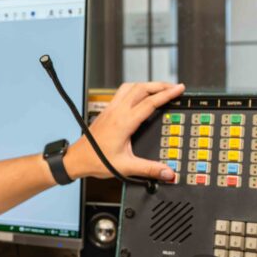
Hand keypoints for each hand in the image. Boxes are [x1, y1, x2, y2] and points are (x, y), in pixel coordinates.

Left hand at [63, 81, 184, 181]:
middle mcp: (117, 112)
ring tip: (160, 88)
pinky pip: (122, 92)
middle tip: (175, 87)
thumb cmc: (96, 161)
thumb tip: (167, 172)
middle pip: (141, 88)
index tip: (179, 89)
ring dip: (147, 85)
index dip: (167, 94)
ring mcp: (110, 109)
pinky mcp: (106, 111)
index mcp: (124, 122)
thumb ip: (149, 169)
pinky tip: (140, 95)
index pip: (150, 102)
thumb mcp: (126, 167)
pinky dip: (135, 89)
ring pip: (130, 87)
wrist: (77, 159)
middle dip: (160, 85)